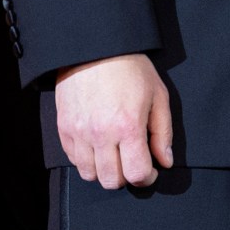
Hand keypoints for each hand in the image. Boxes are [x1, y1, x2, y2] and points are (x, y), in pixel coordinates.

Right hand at [55, 54, 173, 188]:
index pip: (136, 174)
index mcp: (128, 127)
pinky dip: (86, 160)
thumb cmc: (130, 68)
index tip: (150, 170)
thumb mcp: (158, 95)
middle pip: (112, 181)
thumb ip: (163, 133)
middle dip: (126, 176)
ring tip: (114, 154)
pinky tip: (98, 146)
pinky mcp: (64, 128)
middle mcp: (101, 134)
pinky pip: (73, 160)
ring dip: (105, 170)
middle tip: (132, 162)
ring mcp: (79, 132)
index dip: (147, 177)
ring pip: (90, 174)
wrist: (96, 48)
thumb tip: (165, 161)